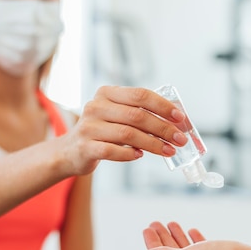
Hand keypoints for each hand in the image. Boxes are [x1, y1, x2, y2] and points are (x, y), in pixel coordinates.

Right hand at [63, 86, 187, 174]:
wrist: (70, 151)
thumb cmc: (103, 132)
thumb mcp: (118, 115)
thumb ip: (142, 113)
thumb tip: (177, 120)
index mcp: (107, 93)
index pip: (140, 95)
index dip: (163, 106)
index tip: (180, 118)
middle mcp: (96, 106)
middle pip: (137, 116)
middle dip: (163, 128)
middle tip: (180, 139)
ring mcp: (89, 127)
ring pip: (128, 134)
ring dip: (153, 144)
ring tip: (169, 150)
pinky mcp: (85, 147)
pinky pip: (112, 151)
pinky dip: (129, 154)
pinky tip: (140, 156)